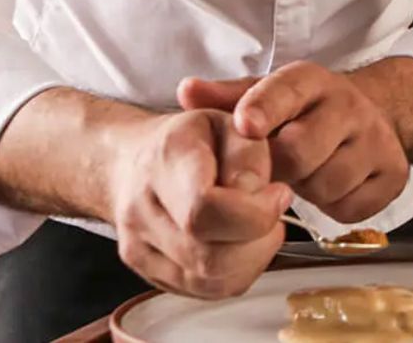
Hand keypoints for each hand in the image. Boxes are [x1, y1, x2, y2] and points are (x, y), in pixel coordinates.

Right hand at [107, 108, 292, 298]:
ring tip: (259, 224)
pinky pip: (207, 290)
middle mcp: (143, 209)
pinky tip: (243, 243)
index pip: (203, 209)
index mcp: (165, 160)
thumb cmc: (188, 140)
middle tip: (274, 210)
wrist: (132, 160)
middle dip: (260, 239)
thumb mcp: (227, 121)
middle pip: (210, 256)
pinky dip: (238, 272)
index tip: (279, 194)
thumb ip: (248, 154)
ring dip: (253, 258)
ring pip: (212, 280)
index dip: (255, 212)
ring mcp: (141, 247)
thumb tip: (258, 193)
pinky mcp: (150, 274)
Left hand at [178, 62, 409, 224]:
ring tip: (307, 172)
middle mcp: (349, 104)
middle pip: (300, 150)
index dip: (264, 108)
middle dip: (280, 167)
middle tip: (277, 165)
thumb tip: (186, 91)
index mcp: (311, 80)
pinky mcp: (394, 174)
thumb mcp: (265, 95)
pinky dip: (335, 207)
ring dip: (308, 188)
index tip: (245, 124)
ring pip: (327, 184)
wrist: (372, 115)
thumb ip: (225, 98)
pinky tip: (331, 186)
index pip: (287, 90)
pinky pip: (351, 208)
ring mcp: (377, 139)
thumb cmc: (304, 112)